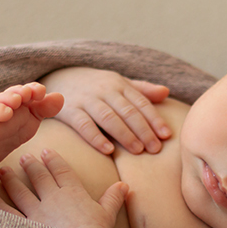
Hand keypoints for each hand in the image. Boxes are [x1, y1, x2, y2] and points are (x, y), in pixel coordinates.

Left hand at [0, 149, 128, 227]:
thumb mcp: (108, 217)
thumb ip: (113, 199)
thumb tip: (125, 186)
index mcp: (73, 193)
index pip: (62, 171)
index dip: (54, 160)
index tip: (47, 151)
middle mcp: (53, 198)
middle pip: (39, 177)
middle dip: (31, 165)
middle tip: (25, 157)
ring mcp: (36, 213)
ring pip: (20, 191)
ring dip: (11, 179)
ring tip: (3, 170)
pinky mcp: (24, 227)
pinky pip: (6, 212)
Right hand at [40, 67, 171, 154]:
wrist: (59, 76)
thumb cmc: (96, 86)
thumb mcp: (118, 83)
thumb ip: (141, 90)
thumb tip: (166, 93)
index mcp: (118, 84)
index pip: (140, 102)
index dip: (154, 119)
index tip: (166, 136)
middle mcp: (104, 90)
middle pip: (127, 111)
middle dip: (143, 130)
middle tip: (155, 149)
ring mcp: (86, 100)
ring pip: (108, 117)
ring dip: (125, 135)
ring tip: (138, 151)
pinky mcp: (69, 110)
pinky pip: (83, 125)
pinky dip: (96, 137)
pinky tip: (109, 150)